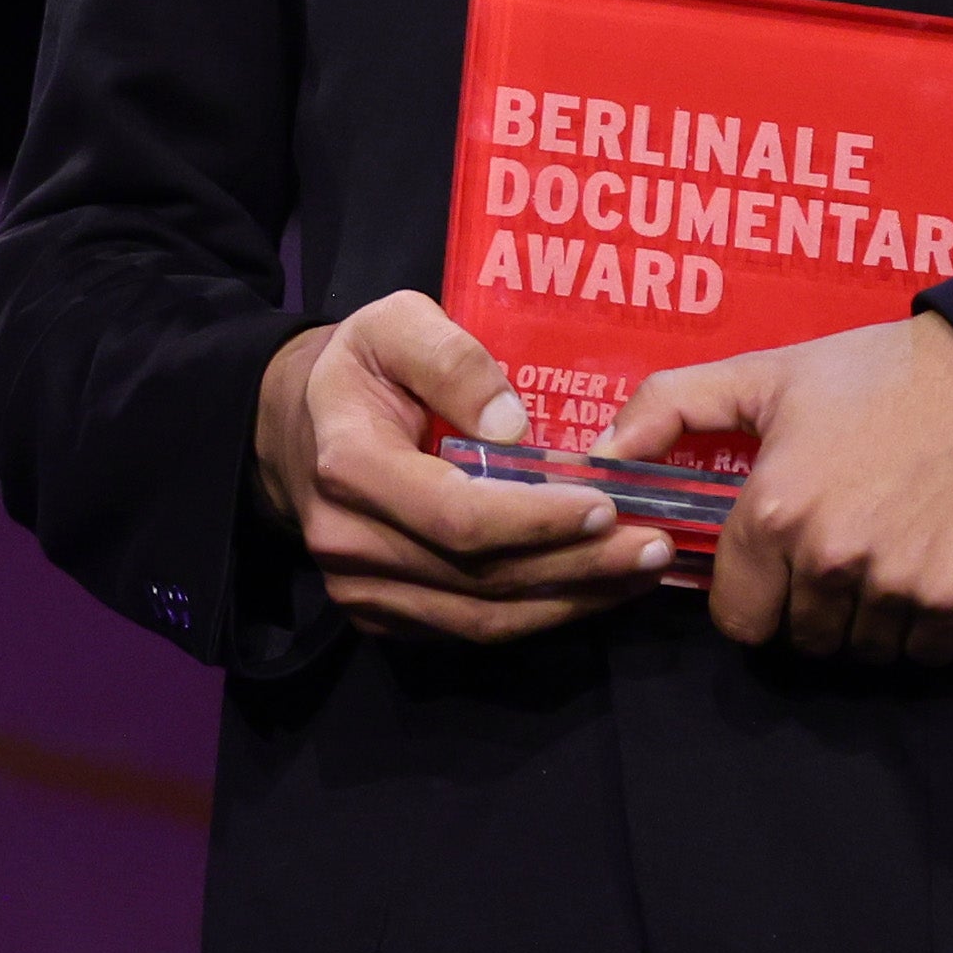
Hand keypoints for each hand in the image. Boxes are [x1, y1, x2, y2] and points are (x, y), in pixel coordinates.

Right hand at [251, 293, 676, 642]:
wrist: (297, 427)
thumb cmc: (360, 368)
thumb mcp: (395, 323)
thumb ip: (451, 359)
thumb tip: (513, 428)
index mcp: (350, 465)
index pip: (455, 515)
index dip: (536, 520)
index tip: (606, 505)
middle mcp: (349, 541)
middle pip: (480, 575)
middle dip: (577, 565)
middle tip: (655, 546)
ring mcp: (362, 590)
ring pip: (483, 617)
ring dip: (572, 601)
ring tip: (643, 572)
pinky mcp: (382, 616)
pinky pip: (472, 629)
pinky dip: (541, 615)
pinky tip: (595, 588)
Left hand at [602, 316, 952, 661]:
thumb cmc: (874, 375)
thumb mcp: (763, 376)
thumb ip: (669, 408)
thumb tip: (599, 452)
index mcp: (774, 512)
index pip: (738, 619)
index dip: (750, 596)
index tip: (769, 569)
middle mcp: (832, 560)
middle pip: (801, 639)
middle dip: (806, 607)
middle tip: (830, 555)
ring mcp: (900, 585)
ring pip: (861, 652)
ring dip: (863, 621)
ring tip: (876, 560)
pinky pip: (924, 651)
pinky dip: (919, 628)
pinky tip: (920, 571)